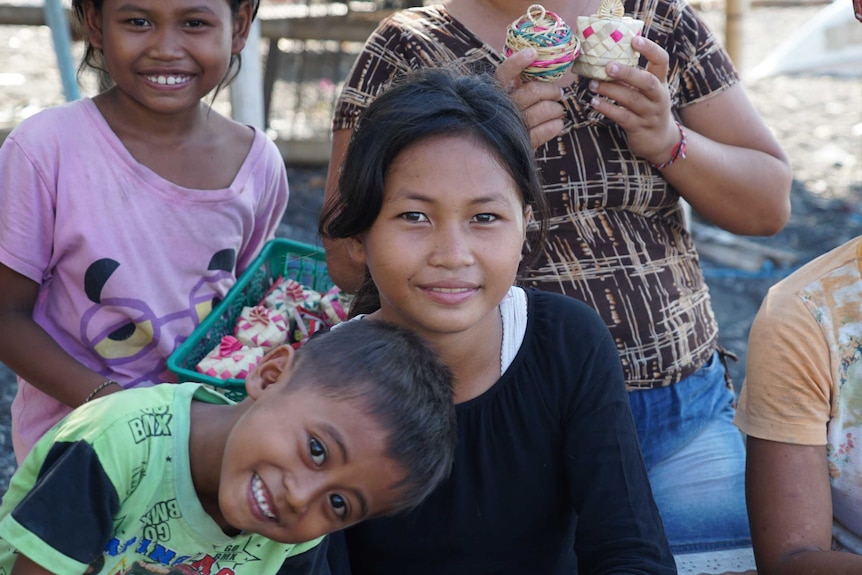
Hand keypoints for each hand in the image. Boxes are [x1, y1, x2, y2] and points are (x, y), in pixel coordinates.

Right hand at [497, 48, 565, 147]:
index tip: (532, 53)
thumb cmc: (504, 116)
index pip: (504, 73)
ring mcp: (511, 125)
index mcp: (495, 92)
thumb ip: (515, 83)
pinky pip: (544, 131)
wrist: (491, 148)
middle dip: (551, 90)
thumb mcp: (504, 97)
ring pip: (543, 110)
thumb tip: (538, 66)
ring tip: (558, 110)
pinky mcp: (521, 142)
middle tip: (558, 93)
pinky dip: (555, 126)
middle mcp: (502, 107)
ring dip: (556, 109)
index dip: (517, 62)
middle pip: (532, 91)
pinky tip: (557, 124)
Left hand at [587, 36, 679, 163]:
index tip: (634, 40)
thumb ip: (633, 78)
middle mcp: (658, 97)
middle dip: (627, 73)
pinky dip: (607, 109)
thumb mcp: (647, 92)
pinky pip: (623, 117)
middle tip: (607, 66)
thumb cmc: (648, 109)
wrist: (660, 141)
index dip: (650, 49)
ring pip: (632, 99)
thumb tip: (606, 58)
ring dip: (610, 90)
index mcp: (660, 82)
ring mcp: (650, 114)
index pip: (661, 61)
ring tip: (593, 84)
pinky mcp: (640, 128)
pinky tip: (594, 102)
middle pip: (646, 82)